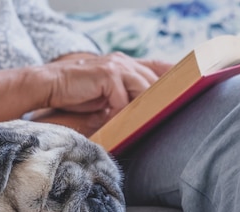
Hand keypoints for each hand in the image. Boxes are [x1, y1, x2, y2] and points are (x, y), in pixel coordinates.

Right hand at [42, 53, 172, 119]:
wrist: (50, 86)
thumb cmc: (77, 96)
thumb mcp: (107, 98)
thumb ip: (127, 101)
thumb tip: (147, 116)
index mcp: (126, 64)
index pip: (158, 67)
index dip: (175, 75)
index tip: (190, 88)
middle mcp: (124, 61)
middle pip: (156, 80)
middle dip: (163, 99)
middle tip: (168, 116)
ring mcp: (116, 65)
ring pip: (144, 89)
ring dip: (143, 108)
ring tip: (143, 123)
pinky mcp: (107, 74)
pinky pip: (123, 98)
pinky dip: (120, 113)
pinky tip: (112, 121)